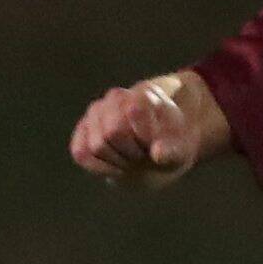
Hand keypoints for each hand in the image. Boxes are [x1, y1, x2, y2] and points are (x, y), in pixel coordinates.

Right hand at [67, 72, 211, 183]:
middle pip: (113, 133)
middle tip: (144, 155)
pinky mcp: (83, 130)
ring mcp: (95, 112)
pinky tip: (117, 168)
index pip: (134, 111)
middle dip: (131, 152)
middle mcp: (116, 97)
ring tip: (132, 158)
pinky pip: (81, 153)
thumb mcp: (181, 150)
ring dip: (118, 161)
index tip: (156, 146)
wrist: (157, 149)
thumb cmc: (170, 147)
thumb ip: (172, 151)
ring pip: (97, 145)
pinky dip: (100, 167)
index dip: (145, 137)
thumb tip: (158, 155)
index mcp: (144, 95)